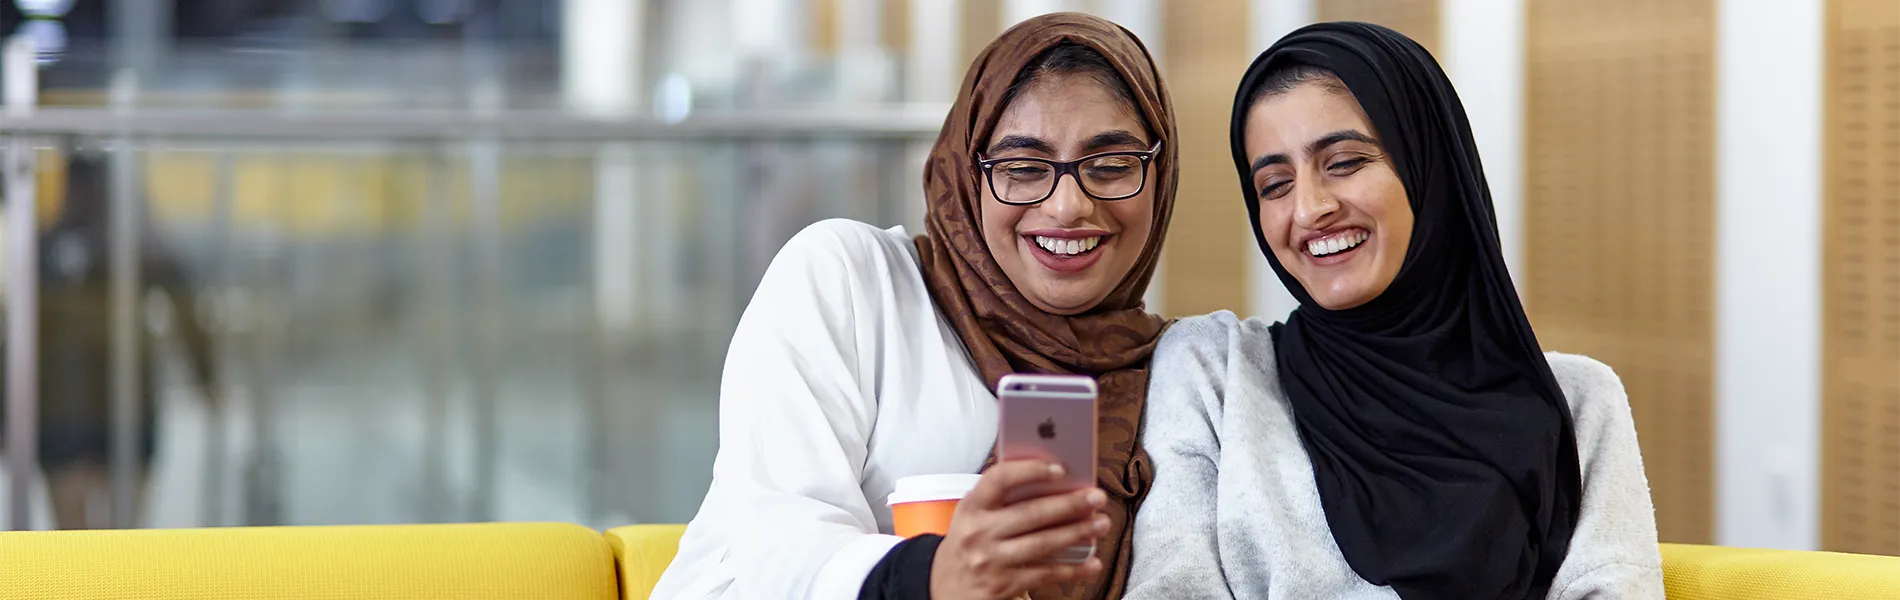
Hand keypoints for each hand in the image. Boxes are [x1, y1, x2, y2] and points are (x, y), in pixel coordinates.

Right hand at [929, 459, 1109, 599]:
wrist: (943, 588)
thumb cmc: (968, 544)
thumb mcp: (973, 515)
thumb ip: (1002, 498)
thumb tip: (1053, 481)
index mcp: (971, 507)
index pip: (999, 480)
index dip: (1030, 471)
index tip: (1059, 469)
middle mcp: (978, 533)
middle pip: (1031, 513)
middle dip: (1070, 504)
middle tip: (1096, 497)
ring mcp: (990, 561)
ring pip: (1043, 543)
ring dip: (1077, 533)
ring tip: (1100, 524)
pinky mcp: (1003, 585)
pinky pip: (1045, 574)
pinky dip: (1073, 569)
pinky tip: (1092, 563)